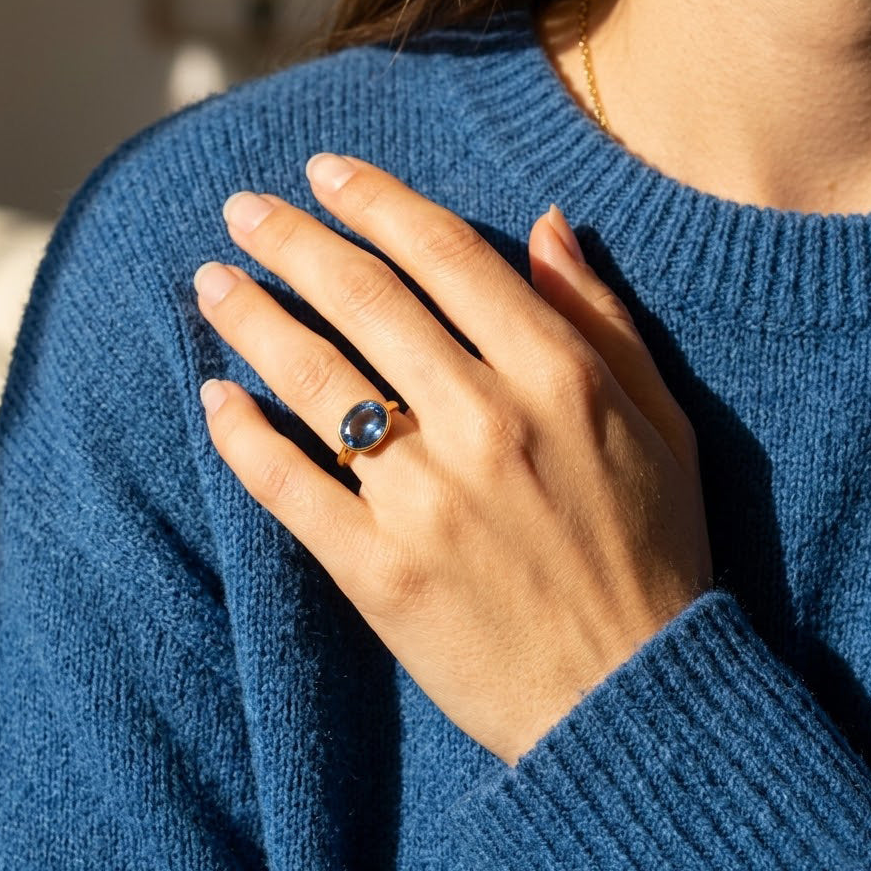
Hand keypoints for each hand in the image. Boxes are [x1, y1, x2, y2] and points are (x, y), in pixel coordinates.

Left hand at [194, 154, 712, 765]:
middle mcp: (484, 423)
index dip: (375, 200)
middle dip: (291, 241)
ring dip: (250, 319)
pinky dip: (242, 437)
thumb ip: (601, 316)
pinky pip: (288, 487)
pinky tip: (213, 397)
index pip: (445, 254)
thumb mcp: (661, 421)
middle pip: (364, 300)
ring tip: (209, 283)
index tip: (324, 172)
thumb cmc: (652, 553)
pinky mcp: (378, 572)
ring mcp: (424, 499)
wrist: (629, 698)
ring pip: (314, 380)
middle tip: (239, 209)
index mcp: (556, 375)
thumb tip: (546, 224)